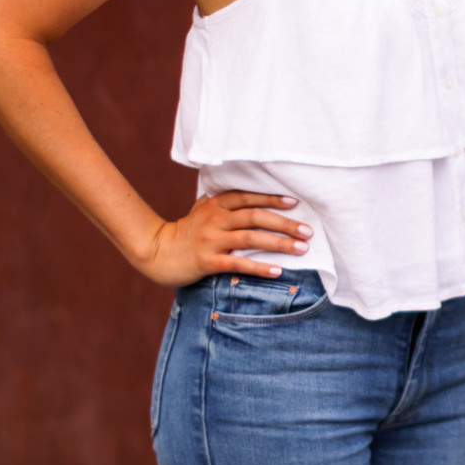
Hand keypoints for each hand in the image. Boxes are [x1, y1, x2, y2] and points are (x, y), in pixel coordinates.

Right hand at [135, 189, 311, 286]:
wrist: (156, 252)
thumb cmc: (184, 232)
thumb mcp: (201, 210)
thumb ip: (222, 202)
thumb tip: (248, 194)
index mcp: (215, 205)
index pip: (248, 197)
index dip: (272, 198)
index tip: (295, 203)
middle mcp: (215, 219)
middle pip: (255, 216)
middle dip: (285, 223)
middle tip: (308, 230)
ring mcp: (211, 240)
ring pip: (250, 238)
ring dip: (279, 243)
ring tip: (302, 249)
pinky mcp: (207, 261)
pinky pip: (238, 263)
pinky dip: (260, 266)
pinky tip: (277, 270)